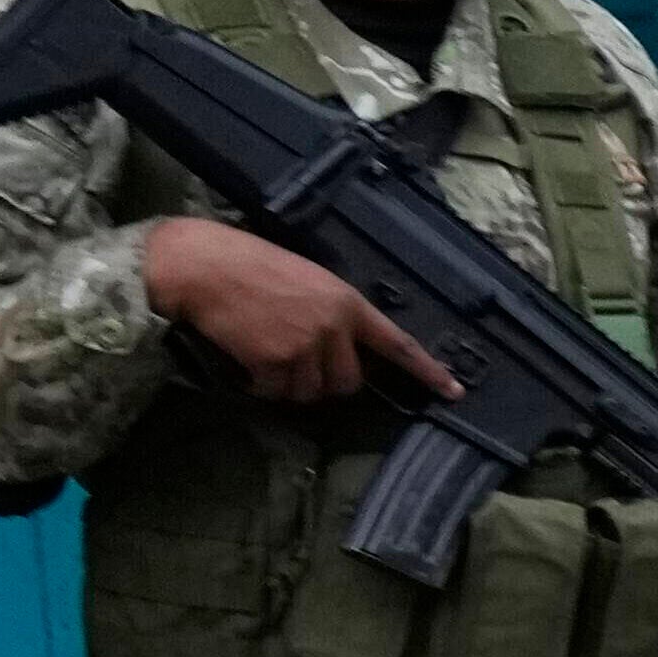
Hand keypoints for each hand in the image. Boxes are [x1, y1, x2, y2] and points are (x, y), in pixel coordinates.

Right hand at [138, 216, 439, 408]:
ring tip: (266, 353)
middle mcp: (333, 327)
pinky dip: (261, 386)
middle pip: (348, 383)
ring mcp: (304, 346)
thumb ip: (331, 311)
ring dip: (289, 385)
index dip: (427, 370)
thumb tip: (341, 344)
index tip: (454, 392)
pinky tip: (247, 360)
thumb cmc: (250, 264)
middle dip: (324, 380)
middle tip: (296, 362)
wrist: (203, 264)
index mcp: (347, 302)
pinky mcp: (274, 361)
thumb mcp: (306, 279)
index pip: (397, 343)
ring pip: (310, 392)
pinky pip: (275, 392)